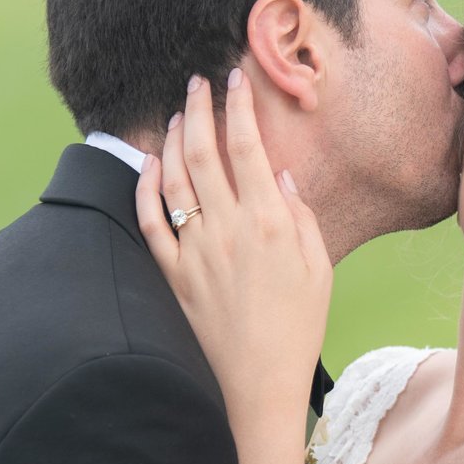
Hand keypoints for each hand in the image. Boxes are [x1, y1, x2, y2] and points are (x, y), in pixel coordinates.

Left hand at [135, 69, 330, 433]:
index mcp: (270, 224)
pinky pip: (150, 222)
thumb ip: (300, 215)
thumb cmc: (299, 327)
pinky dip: (145, 188)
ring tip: (177, 114)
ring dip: (173, 139)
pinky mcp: (173, 276)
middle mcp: (229, 230)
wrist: (259, 384)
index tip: (235, 79)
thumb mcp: (318, 268)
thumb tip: (278, 173)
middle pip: (205, 152)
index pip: (248, 148)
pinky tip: (149, 165)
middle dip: (199, 108)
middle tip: (197, 82)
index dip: (239, 107)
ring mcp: (196, 252)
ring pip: (174, 179)